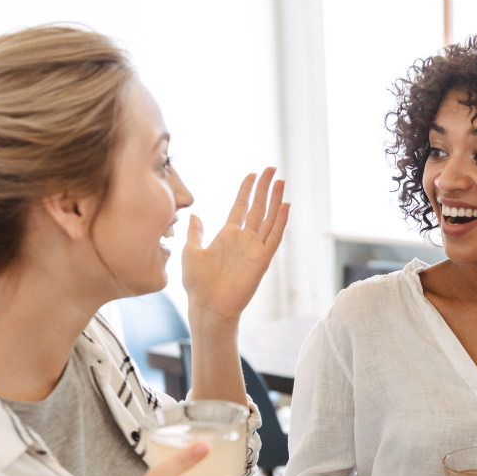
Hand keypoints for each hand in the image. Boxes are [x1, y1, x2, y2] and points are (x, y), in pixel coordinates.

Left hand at [182, 168, 289, 327]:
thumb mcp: (191, 251)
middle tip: (273, 169)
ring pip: (269, 218)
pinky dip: (280, 222)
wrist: (209, 305)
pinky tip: (285, 206)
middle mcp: (243, 240)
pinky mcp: (262, 259)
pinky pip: (274, 237)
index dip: (247, 190)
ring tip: (281, 182)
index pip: (241, 207)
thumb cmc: (198, 283)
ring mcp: (254, 249)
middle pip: (258, 208)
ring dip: (275, 200)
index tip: (253, 174)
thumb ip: (195, 232)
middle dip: (265, 188)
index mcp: (227, 236)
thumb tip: (195, 214)